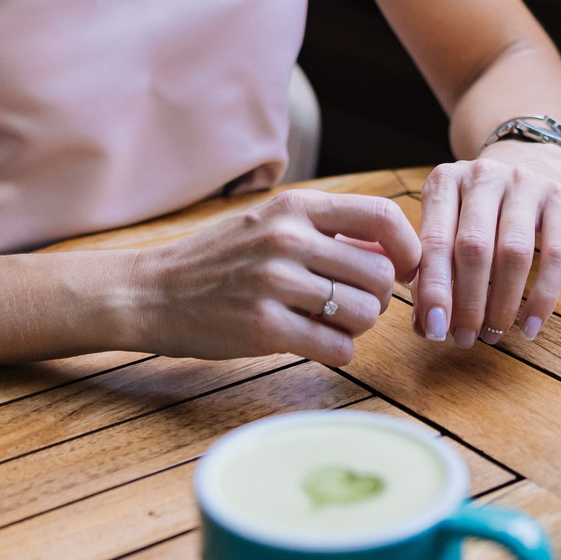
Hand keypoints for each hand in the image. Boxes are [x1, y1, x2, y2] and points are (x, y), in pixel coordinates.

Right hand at [127, 189, 421, 367]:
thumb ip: (326, 232)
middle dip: (378, 297)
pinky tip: (317, 344)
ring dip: (358, 327)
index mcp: (294, 207)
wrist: (152, 293)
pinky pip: (338, 348)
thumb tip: (392, 251)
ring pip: (364, 313)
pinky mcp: (265, 328)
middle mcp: (287, 239)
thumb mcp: (268, 225)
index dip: (408, 247)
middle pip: (380, 273)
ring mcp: (275, 283)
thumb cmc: (218, 261)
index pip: (382, 215)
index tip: (405, 270)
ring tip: (331, 324)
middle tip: (355, 306)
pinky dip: (338, 352)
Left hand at [413, 145, 560, 347]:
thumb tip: (428, 327)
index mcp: (444, 181)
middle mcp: (483, 176)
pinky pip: (557, 254)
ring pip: (513, 252)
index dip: (434, 289)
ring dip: (502, 303)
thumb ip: (432, 270)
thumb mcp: (447, 223)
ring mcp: (525, 183)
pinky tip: (530, 327)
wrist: (525, 160)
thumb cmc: (476, 209)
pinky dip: (543, 297)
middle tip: (465, 339)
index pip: (435, 241)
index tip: (435, 329)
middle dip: (468, 302)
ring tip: (493, 335)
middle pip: (474, 248)